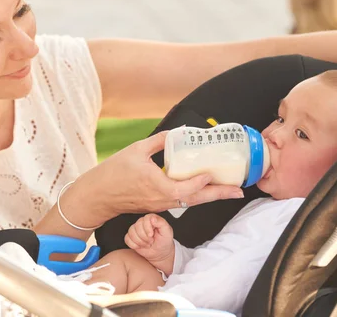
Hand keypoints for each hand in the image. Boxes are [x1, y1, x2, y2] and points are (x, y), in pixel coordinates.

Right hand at [66, 131, 244, 225]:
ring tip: (229, 190)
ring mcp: (161, 204)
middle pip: (196, 200)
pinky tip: (206, 188)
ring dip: (211, 196)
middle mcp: (162, 199)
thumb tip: (180, 132)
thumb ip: (159, 141)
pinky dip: (197, 196)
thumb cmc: (113, 174)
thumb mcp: (136, 150)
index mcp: (156, 186)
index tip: (213, 174)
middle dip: (219, 195)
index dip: (201, 183)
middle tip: (238, 191)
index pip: (185, 188)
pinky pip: (183, 201)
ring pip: (191, 202)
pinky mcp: (159, 204)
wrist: (98, 196)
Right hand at [125, 214, 174, 273]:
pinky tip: (140, 246)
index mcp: (151, 218)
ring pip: (131, 232)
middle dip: (144, 237)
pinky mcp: (130, 237)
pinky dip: (134, 245)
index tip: (151, 235)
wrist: (160, 252)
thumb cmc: (164, 241)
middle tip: (151, 241)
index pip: (145, 219)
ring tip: (147, 244)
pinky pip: (127, 239)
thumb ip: (161, 223)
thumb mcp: (167, 232)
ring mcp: (135, 230)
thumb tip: (152, 218)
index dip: (147, 228)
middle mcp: (142, 222)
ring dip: (140, 242)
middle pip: (137, 226)